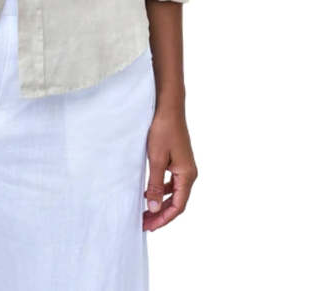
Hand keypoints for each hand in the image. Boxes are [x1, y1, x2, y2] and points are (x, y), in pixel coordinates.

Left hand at [142, 104, 197, 231]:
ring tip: (144, 211)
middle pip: (176, 201)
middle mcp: (189, 173)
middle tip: (143, 222)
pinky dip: (160, 190)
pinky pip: (171, 181)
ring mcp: (184, 166)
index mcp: (187, 175)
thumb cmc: (163, 130)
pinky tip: (147, 191)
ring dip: (160, 202)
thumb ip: (154, 185)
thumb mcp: (156, 159)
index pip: (178, 206)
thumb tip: (154, 208)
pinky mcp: (178, 159)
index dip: (163, 219)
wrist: (168, 107)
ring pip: (173, 192)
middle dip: (160, 214)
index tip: (148, 226)